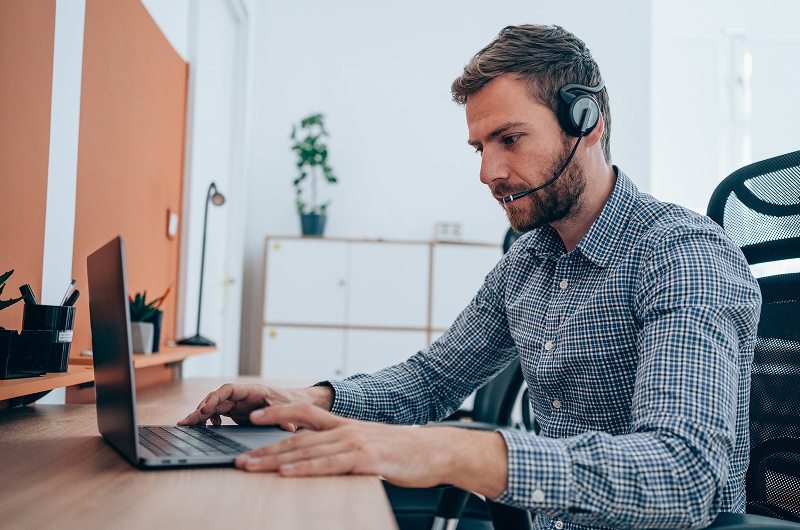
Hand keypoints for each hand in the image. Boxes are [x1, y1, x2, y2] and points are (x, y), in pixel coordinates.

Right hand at [178, 384, 333, 429]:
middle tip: (187, 422)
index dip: (215, 398)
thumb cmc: (292, 402)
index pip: (228, 390)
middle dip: (201, 409)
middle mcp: (242, 396)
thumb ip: (285, 417)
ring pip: (214, 406)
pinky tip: (205, 429)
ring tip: (186, 425)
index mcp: (252, 391)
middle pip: (216, 399)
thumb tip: (288, 428)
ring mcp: (238, 404)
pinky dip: (208, 420)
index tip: (205, 409)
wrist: (296, 402)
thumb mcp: (289, 409)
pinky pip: (218, 413)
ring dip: (200, 415)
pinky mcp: (236, 412)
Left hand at [235, 403, 508, 498]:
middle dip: (265, 448)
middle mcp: (345, 430)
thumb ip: (344, 447)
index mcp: (345, 425)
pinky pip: (329, 466)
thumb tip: (321, 457)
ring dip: (275, 460)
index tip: (253, 416)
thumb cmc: (404, 451)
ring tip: (251, 466)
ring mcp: (355, 444)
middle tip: (239, 458)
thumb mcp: (370, 443)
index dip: (277, 413)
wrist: (435, 451)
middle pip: (297, 438)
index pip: (304, 413)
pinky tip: (287, 474)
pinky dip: (305, 470)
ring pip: (306, 451)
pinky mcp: (365, 460)